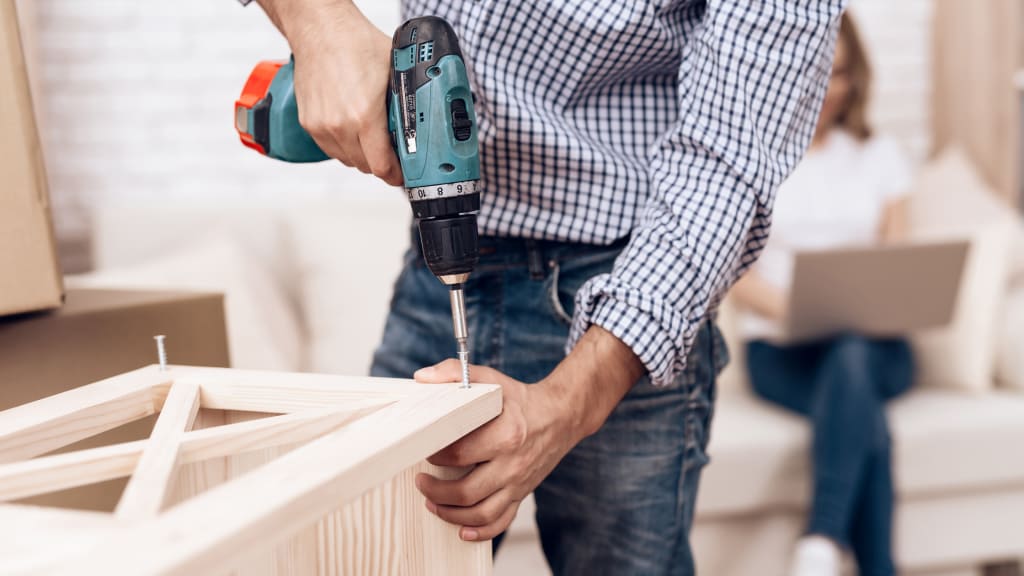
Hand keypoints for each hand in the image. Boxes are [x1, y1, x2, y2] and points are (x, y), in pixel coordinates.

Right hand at [258, 0, 402, 184]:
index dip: (396, 174)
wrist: (321, 30)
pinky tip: (353, 129)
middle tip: (393, 152)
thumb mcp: (396, 74)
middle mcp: (340, 125)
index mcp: (364, 116)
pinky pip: (331, 149)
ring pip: (348, 160)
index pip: (382, 166)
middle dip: (382, 162)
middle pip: (366, 166)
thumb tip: (425, 123)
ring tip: (372, 138)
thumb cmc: (357, 45)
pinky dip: (344, 146)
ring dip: (362, 155)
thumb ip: (408, 103)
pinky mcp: (308, 123)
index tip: (404, 172)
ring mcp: (321, 126)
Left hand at [413, 360, 578, 540]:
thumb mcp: (491, 380)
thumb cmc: (521, 399)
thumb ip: (455, 374)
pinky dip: (480, 532)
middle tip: (420, 481)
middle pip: (466, 491)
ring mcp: (518, 483)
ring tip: (432, 504)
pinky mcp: (522, 494)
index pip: (459, 454)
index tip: (423, 450)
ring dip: (451, 514)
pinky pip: (502, 521)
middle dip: (436, 491)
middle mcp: (513, 464)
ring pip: (481, 513)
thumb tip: (422, 377)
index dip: (435, 455)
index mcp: (505, 434)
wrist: (561, 416)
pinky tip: (462, 530)